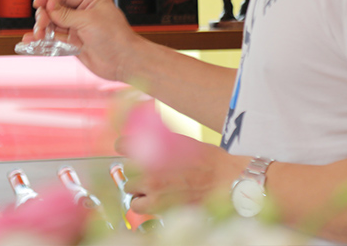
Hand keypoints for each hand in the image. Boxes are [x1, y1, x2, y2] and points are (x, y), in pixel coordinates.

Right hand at [20, 0, 142, 82]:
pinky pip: (55, 38)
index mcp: (90, 1)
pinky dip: (44, 39)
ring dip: (43, 28)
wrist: (124, 62)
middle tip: (41, 25)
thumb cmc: (117, 38)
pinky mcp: (74, 43)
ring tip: (38, 35)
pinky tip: (33, 41)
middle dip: (45, 15)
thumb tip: (50, 5)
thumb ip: (66, 13)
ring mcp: (78, 29)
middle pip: (56, 9)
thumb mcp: (88, 20)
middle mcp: (83, 13)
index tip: (38, 2)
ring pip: (54, 24)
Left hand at [118, 139, 246, 213]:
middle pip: (126, 167)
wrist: (224, 179)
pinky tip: (152, 200)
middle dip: (136, 171)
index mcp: (154, 144)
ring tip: (153, 188)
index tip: (127, 150)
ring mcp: (151, 184)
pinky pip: (136, 205)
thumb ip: (160, 142)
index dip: (124, 148)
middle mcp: (148, 163)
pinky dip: (141, 203)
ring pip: (129, 186)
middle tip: (150, 173)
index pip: (121, 144)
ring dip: (138, 187)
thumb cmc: (207, 160)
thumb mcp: (181, 141)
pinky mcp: (157, 203)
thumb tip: (146, 141)